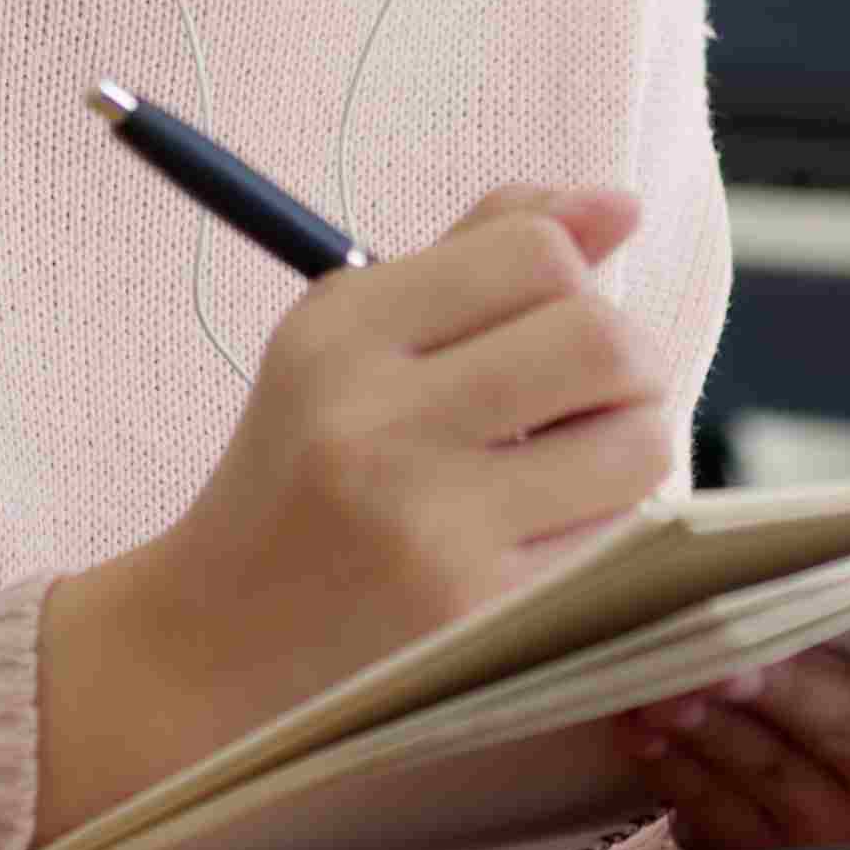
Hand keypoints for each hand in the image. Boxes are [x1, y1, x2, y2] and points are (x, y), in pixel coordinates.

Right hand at [38, 184, 661, 839]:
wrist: (213, 647)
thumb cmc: (304, 475)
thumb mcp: (353, 342)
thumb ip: (482, 253)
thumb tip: (619, 203)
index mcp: (341, 330)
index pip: (537, 253)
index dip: (571, 279)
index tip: (542, 323)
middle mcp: (376, 419)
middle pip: (605, 340)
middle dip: (627, 362)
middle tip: (590, 396)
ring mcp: (427, 523)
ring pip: (637, 442)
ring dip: (630, 447)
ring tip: (571, 466)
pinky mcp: (473, 613)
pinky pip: (617, 537)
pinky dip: (607, 527)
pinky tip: (544, 536)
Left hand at [611, 570, 849, 849]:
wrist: (846, 811)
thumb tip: (781, 546)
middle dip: (784, 685)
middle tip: (726, 657)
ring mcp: (848, 834)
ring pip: (769, 767)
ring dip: (706, 721)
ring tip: (658, 683)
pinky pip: (715, 809)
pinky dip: (671, 762)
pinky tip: (639, 723)